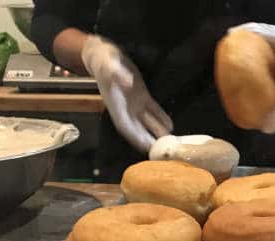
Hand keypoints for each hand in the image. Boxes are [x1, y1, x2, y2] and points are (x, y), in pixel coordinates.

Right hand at [81, 35, 172, 151]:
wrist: (104, 53)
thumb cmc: (104, 60)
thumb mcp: (109, 65)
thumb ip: (117, 75)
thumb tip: (127, 82)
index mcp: (115, 105)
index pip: (126, 126)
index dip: (136, 138)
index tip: (146, 148)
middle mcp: (125, 108)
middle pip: (138, 129)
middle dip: (149, 141)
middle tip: (163, 152)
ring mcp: (133, 103)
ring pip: (146, 122)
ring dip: (157, 132)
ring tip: (171, 142)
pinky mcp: (141, 95)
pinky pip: (151, 109)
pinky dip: (160, 117)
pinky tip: (170, 125)